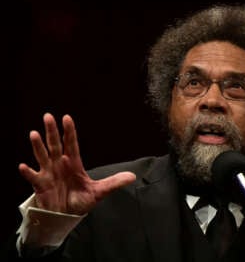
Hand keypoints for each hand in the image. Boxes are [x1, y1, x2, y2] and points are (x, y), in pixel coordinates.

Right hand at [18, 113, 135, 214]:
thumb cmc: (80, 200)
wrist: (65, 216)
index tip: (67, 117)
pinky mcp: (41, 185)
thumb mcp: (99, 192)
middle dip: (52, 131)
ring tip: (34, 133)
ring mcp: (49, 173)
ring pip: (43, 156)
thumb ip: (114, 183)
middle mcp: (60, 164)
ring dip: (38, 146)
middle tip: (48, 116)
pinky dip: (28, 172)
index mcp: (74, 163)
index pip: (71, 143)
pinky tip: (23, 166)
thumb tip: (133, 176)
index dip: (69, 131)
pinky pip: (33, 177)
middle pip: (55, 144)